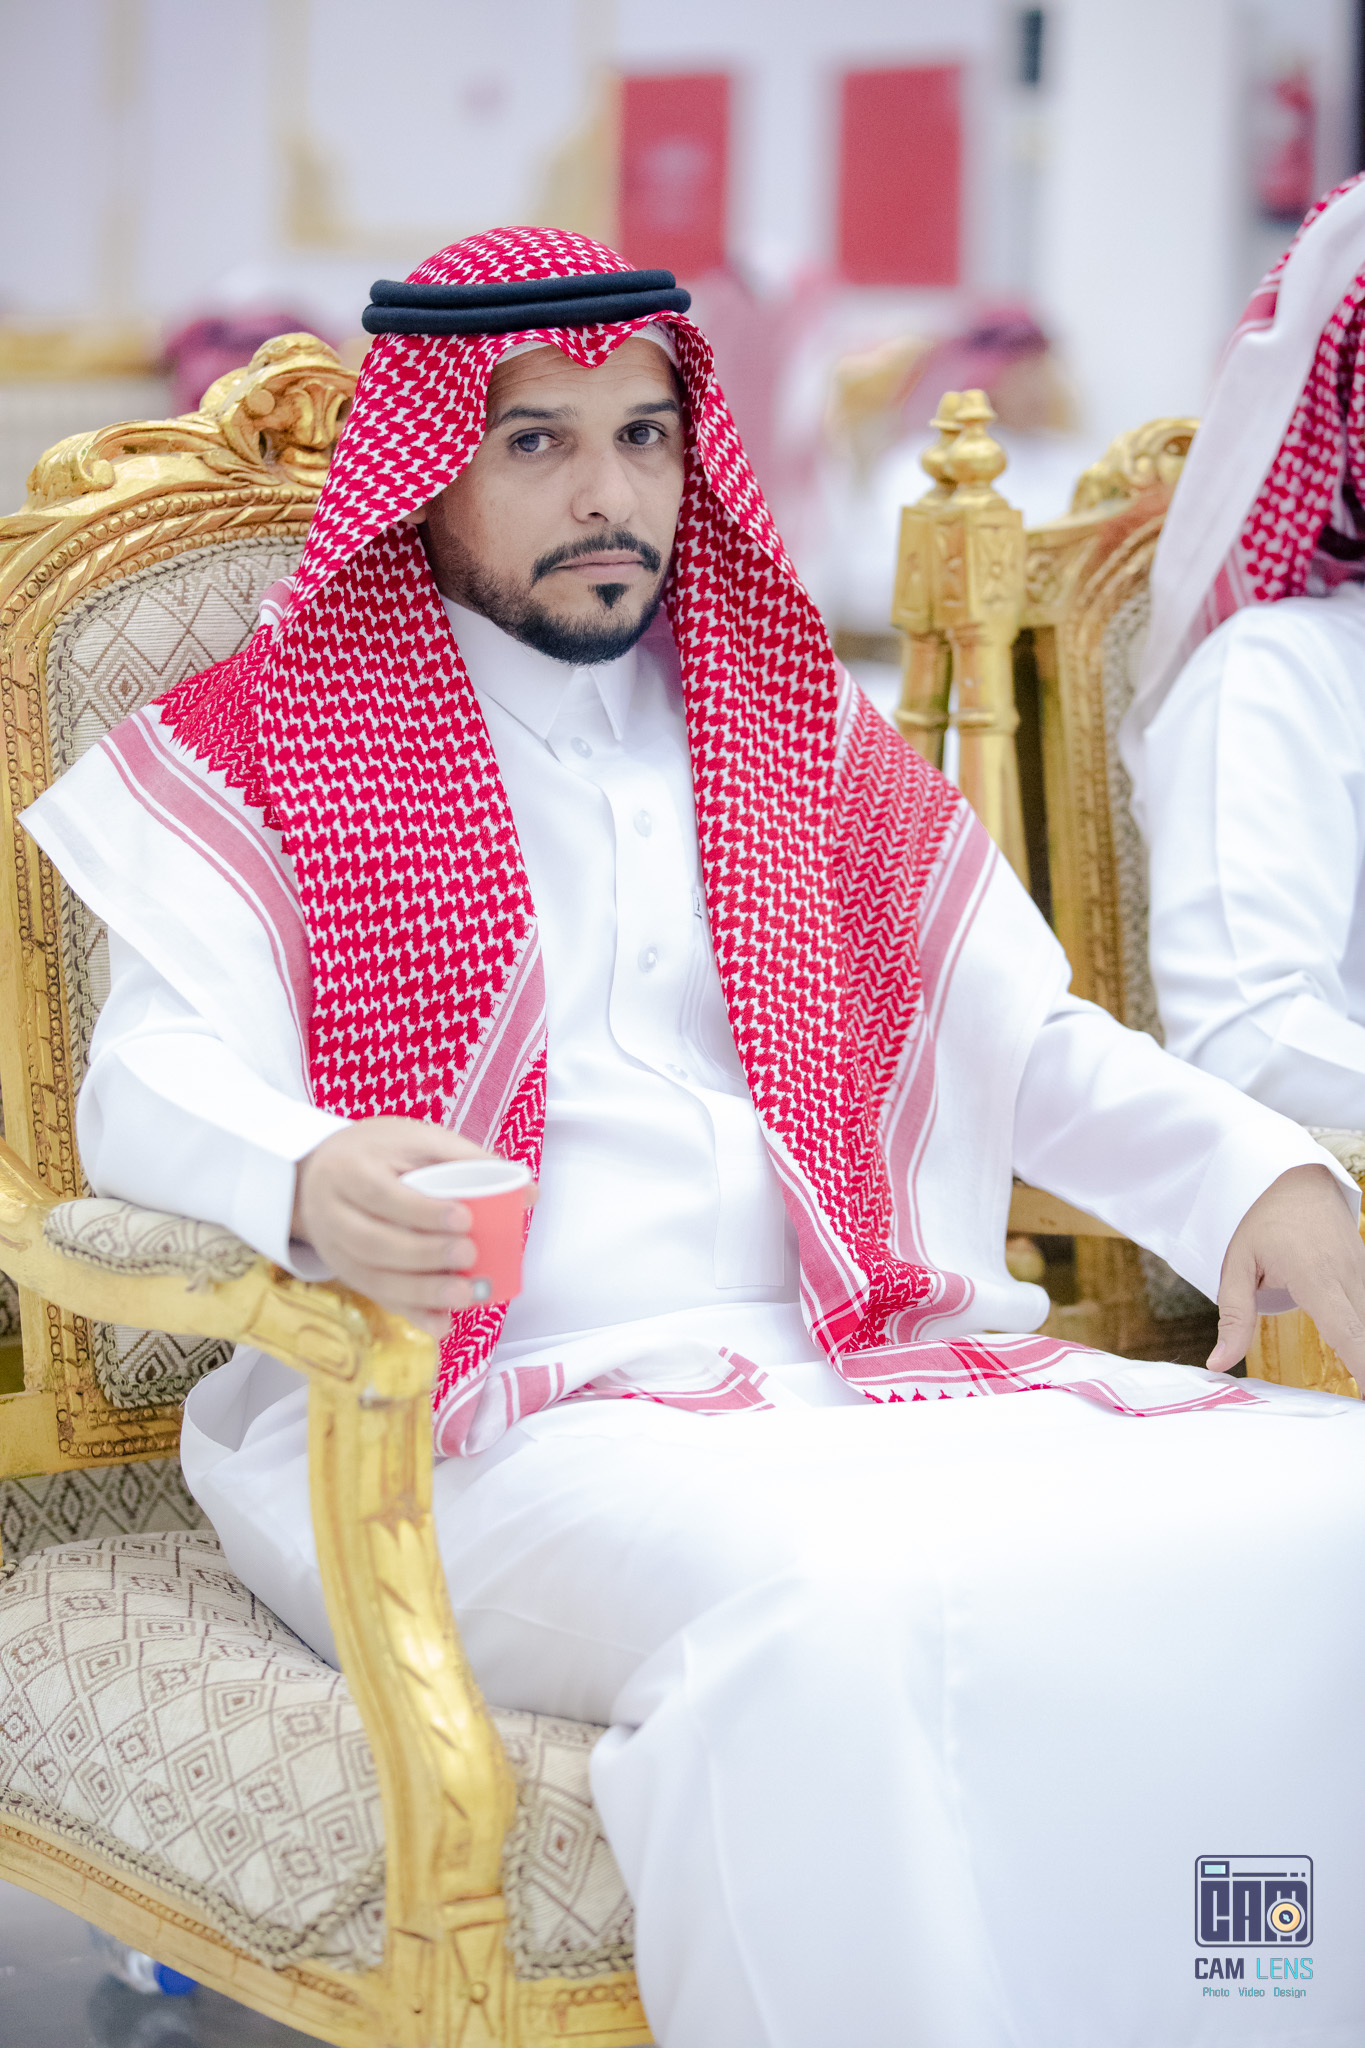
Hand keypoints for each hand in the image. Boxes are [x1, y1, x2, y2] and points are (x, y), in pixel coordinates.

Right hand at [292, 1117, 531, 1336]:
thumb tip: (528, 1192)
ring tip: (465, 1295)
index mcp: (349, 1170)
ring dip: (422, 1292)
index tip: (464, 1218)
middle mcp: (334, 1214)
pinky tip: (442, 1323)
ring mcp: (337, 1249)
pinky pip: (378, 1298)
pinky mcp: (348, 1274)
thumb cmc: (376, 1152)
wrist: (316, 1174)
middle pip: (374, 1243)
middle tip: (469, 1254)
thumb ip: (467, 1159)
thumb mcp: (413, 1138)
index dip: (420, 1212)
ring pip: (374, 1278)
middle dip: (425, 1255)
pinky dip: (412, 1313)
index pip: (381, 1195)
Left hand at [1209, 1163, 1364, 1377]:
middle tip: (1360, 1401)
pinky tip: (1359, 1359)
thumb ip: (1233, 1316)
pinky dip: (1363, 1332)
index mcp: (1315, 1276)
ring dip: (1364, 1349)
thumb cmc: (1264, 1221)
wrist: (1298, 1179)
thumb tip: (1218, 1364)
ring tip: (1359, 1386)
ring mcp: (1363, 1273)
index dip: (1361, 1364)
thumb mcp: (1237, 1264)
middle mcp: (1348, 1276)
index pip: (1345, 1329)